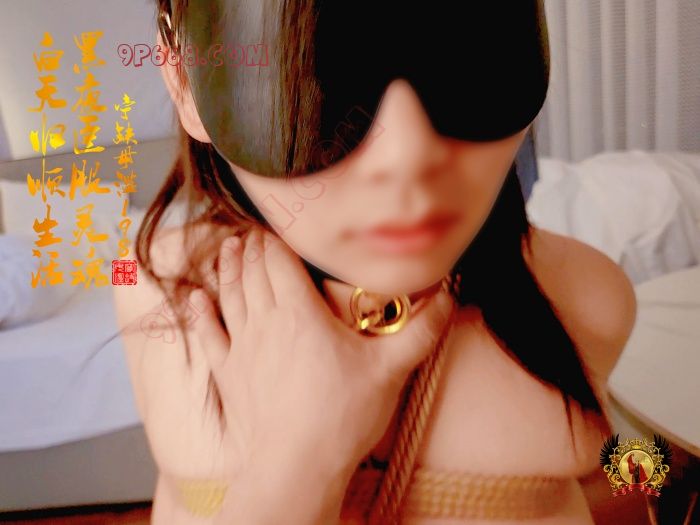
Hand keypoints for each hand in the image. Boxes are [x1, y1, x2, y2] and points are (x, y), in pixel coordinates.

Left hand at [190, 225, 455, 519]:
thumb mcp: (390, 370)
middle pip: (253, 271)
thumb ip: (422, 330)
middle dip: (253, 246)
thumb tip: (449, 296)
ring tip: (230, 248)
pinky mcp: (228, 373)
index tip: (278, 222)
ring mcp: (242, 347)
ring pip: (229, 294)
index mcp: (300, 313)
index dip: (276, 237)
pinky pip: (208, 334)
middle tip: (253, 229)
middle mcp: (265, 322)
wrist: (295, 468)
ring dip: (229, 267)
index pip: (280, 260)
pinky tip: (196, 297)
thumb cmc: (341, 418)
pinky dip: (200, 312)